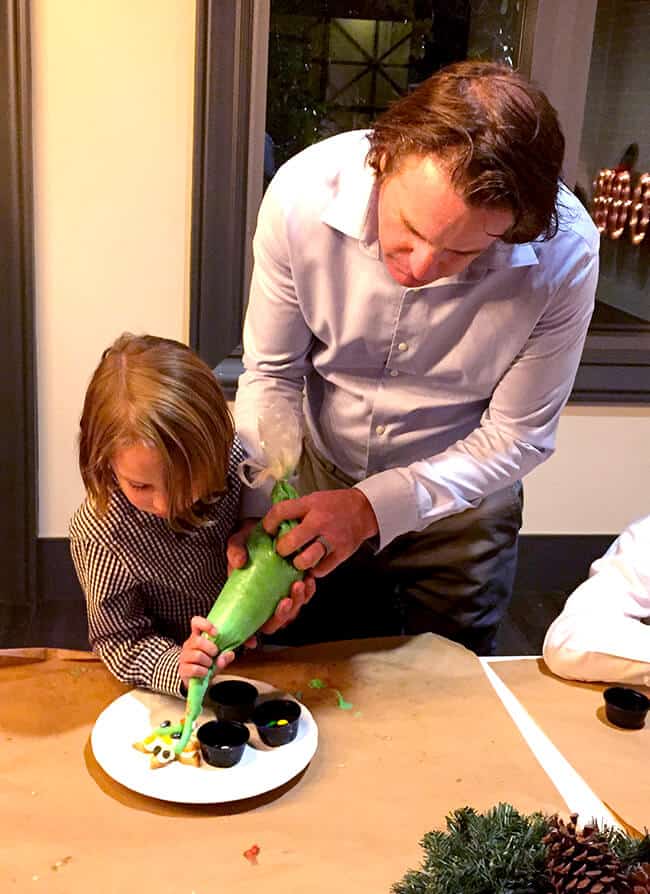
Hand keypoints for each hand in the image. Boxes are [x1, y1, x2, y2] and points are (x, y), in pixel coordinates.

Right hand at [179, 616, 235, 687]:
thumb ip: (225, 656)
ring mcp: (184, 657)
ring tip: (209, 665)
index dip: (205, 625)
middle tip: (215, 654)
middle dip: (211, 649)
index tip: (216, 633)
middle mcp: (188, 645)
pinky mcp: (182, 669)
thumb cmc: (209, 665)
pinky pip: (194, 669)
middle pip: (198, 641)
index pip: (196, 622)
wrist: (199, 681)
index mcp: (197, 636)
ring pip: (197, 656)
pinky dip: (203, 672)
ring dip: (208, 662)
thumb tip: (229, 654)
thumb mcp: (220, 659)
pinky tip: (205, 673)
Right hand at [226, 517, 316, 634]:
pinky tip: (308, 579)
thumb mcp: (237, 542)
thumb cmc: (248, 540)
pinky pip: (305, 595)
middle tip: (287, 598)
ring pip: (293, 610)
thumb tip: (239, 562)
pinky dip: (308, 591)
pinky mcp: (294, 584)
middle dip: (283, 614)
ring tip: (300, 583)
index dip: (250, 636)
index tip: (253, 640)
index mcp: (248, 598)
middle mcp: (265, 600)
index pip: (248, 625)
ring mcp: (280, 594)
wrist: (264, 528)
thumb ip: (235, 552)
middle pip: (276, 622)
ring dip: (298, 601)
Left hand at [262, 488, 378, 576]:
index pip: (281, 512)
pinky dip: (314, 569)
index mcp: (310, 505)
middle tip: (282, 550)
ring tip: (297, 560)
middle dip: (282, 549)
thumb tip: (274, 522)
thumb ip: (295, 510)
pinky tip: (312, 563)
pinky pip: (320, 570)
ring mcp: (331, 539)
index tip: (267, 530)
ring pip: (305, 560)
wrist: (363, 510)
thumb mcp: (313, 499)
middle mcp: (320, 522)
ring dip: (297, 562)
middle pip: (291, 541)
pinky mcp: (341, 553)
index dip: (269, 523)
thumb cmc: (335, 505)